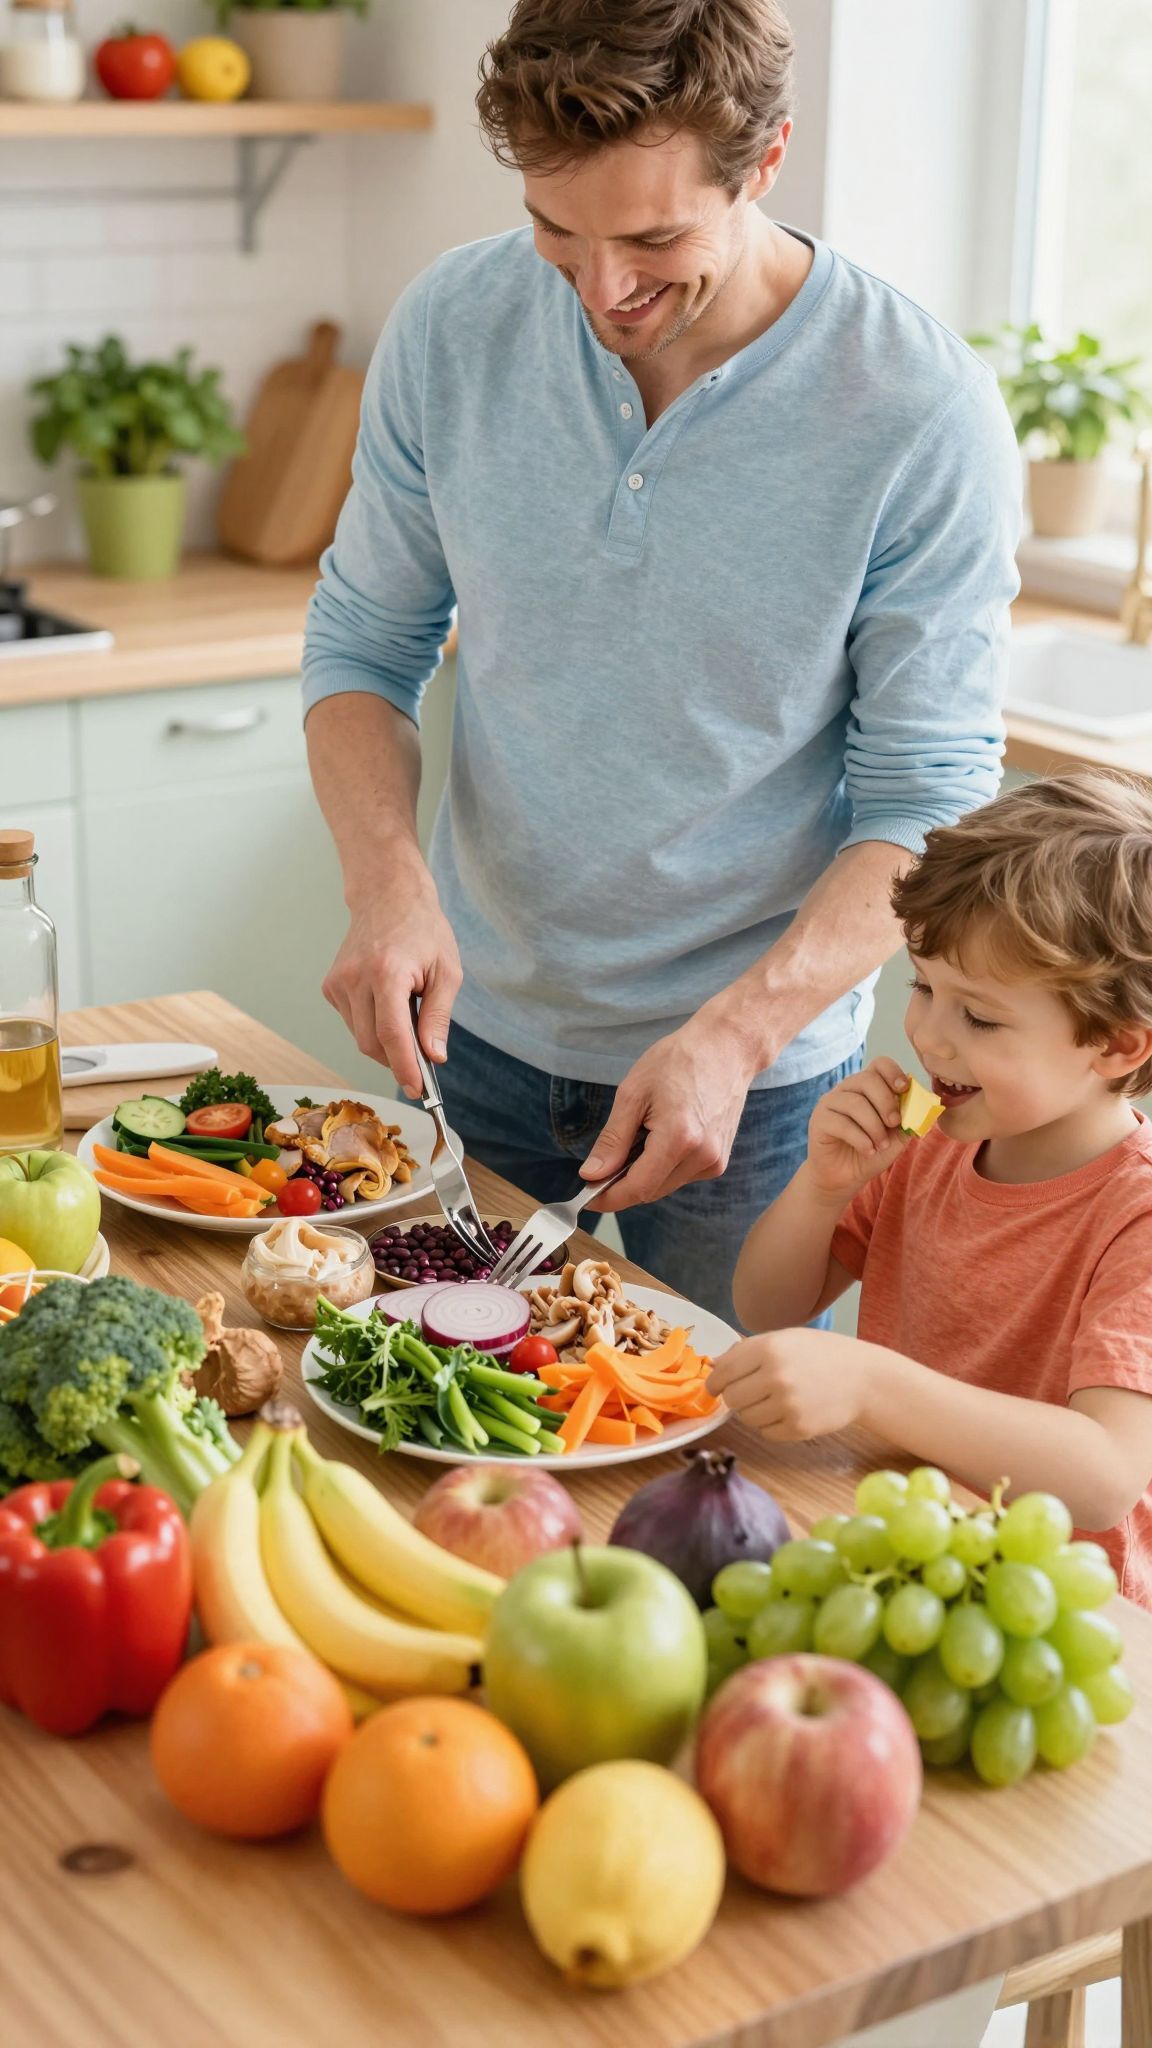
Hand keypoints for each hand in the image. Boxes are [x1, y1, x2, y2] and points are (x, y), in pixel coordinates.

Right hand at [322, 874, 461, 1095]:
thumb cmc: (423, 931)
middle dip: (397, 1058)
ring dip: (384, 1041)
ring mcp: (338, 982)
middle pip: (371, 1043)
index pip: (391, 1035)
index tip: (418, 1090)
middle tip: (422, 1059)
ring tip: (406, 1014)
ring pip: (359, 1037)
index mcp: (387, 972)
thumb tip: (433, 1057)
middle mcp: (355, 978)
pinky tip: (386, 1004)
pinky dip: (371, 1025)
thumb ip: (438, 1017)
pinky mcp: (330, 986)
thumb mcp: (447, 972)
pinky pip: (352, 1022)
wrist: (388, 896)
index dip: (405, 1068)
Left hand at [579, 1011, 759, 1209]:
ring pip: (665, 1185)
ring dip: (644, 1173)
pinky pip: (681, 1175)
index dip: (608, 1197)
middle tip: (603, 1163)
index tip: (586, 1196)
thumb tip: (591, 1174)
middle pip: (650, 1191)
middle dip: (622, 1184)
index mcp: (679, 1138)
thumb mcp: (633, 1093)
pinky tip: (662, 1136)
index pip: (637, 1189)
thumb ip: (613, 1140)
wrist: (726, 1048)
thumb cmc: (679, 1061)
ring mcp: (715, 1160)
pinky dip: (663, 1166)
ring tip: (640, 1136)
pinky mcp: (720, 1160)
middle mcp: (702, 1156)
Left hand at [707, 1328, 874, 1440]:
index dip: (714, 1382)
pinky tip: (786, 1411)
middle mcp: (776, 1377)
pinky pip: (765, 1432)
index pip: (723, 1372)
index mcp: (769, 1349)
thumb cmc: (821, 1354)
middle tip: (749, 1393)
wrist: (863, 1378)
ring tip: (773, 1400)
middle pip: (731, 1398)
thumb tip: (712, 1366)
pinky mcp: (798, 1428)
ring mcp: (788, 1405)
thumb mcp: (784, 1339)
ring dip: (753, 1411)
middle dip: (735, 1397)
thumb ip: (747, 1351)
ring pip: (746, 1418)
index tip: (715, 1387)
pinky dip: (770, 1425)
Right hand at [807, 1056, 909, 1196]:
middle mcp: (847, 1089)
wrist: (846, 1177)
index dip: (893, 1072)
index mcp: (867, 1087)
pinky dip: (861, 1140)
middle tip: (895, 1124)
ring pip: (855, 1103)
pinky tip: (868, 1151)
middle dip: (886, 1103)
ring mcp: (830, 1103)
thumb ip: (910, 1120)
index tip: (904, 1089)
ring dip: (875, 1127)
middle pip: (867, 1080)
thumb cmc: (872, 1150)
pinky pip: (841, 1124)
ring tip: (881, 1145)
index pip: (879, 1064)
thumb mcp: (897, 1136)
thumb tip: (925, 1106)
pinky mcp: (819, 1121)